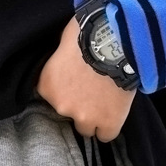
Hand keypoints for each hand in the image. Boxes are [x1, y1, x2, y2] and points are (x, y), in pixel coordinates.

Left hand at [37, 16, 135, 142]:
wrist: (118, 38)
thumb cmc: (91, 30)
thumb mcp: (65, 38)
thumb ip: (61, 55)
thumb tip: (66, 54)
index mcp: (47, 85)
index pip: (51, 98)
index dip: (65, 91)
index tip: (75, 83)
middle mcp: (62, 106)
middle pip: (69, 115)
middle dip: (79, 105)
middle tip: (93, 88)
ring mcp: (85, 117)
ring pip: (86, 128)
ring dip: (94, 117)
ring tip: (106, 99)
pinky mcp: (108, 123)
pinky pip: (106, 135)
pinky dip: (110, 126)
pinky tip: (115, 112)